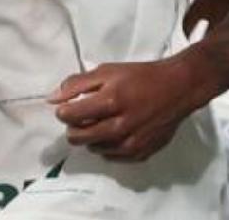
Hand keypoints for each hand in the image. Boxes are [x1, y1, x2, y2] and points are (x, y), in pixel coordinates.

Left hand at [50, 53, 218, 161]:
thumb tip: (51, 99)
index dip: (63, 112)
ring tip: (99, 123)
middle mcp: (121, 126)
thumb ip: (76, 84)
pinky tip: (112, 133)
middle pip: (79, 138)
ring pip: (94, 149)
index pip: (71, 116)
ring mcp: (132, 143)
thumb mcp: (106, 71)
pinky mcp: (141, 154)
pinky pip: (111, 157)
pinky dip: (106, 147)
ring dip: (90, 138)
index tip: (66, 108)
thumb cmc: (140, 77)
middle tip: (80, 118)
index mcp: (111, 101)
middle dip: (73, 128)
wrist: (177, 89)